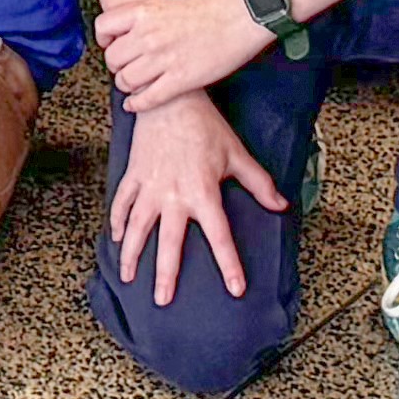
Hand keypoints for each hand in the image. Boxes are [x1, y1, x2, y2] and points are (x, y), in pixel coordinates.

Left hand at [97, 0, 276, 108]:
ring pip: (126, 81)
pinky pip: (147, 99)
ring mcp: (163, 59)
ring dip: (127, 86)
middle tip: (126, 68)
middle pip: (112, 59)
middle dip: (117, 66)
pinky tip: (135, 105)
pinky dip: (137, 105)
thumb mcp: (168, 4)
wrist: (241, 16)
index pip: (103, 27)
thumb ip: (147, 19)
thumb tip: (132, 35)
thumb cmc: (210, 8)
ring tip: (134, 85)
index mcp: (143, 12)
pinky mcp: (180, 80)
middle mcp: (148, 35)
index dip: (104, 39)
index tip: (110, 44)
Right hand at [104, 86, 287, 308]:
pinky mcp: (134, 175)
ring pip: (136, 227)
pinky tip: (116, 239)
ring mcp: (149, 186)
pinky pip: (121, 203)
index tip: (235, 289)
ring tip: (128, 278)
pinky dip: (117, 222)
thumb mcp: (236, 153)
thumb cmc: (206, 126)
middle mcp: (173, 195)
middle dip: (165, 274)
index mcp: (203, 192)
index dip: (229, 264)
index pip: (219, 236)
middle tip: (162, 301)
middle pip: (168, 242)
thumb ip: (259, 183)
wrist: (170, 98)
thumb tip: (282, 206)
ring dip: (131, 255)